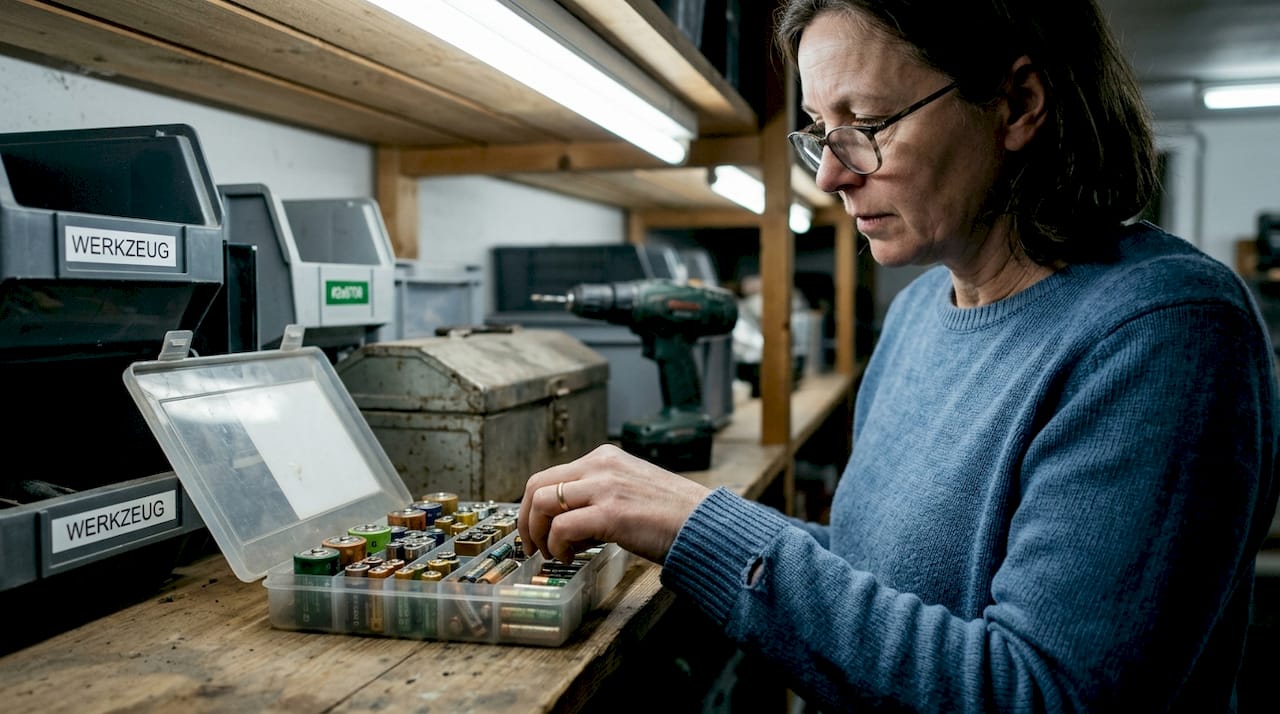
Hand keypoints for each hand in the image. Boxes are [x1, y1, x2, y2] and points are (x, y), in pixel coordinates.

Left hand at [518, 443, 710, 563]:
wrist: (705, 525)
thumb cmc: (673, 515)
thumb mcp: (630, 491)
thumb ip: (599, 497)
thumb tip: (568, 524)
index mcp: (605, 458)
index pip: (550, 475)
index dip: (533, 507)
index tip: (535, 531)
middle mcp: (601, 466)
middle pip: (537, 485)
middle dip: (526, 520)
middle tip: (533, 546)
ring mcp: (605, 487)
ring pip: (542, 502)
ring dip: (538, 534)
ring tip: (553, 554)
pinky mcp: (611, 512)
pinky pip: (562, 527)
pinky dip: (557, 546)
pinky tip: (570, 557)